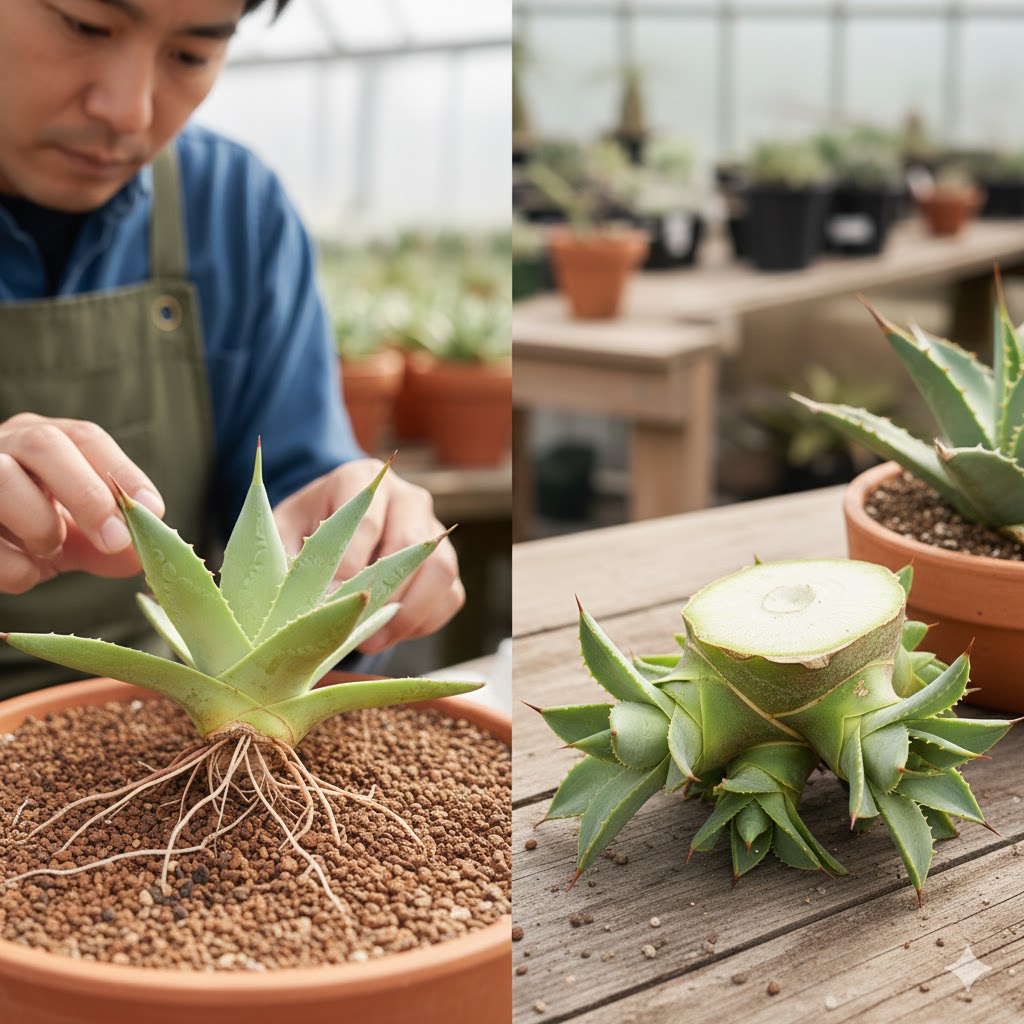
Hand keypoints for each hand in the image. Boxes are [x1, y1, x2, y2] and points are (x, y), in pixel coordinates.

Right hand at [0, 413, 164, 593]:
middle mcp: (2, 446)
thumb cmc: (29, 532)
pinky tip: (25, 575)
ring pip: (3, 478)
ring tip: (51, 548)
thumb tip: (142, 556)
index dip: (123, 472)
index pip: (84, 437)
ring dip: (40, 523)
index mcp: (42, 440)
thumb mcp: (74, 534)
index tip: (152, 511)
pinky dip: (13, 565)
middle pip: (45, 444)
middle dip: (88, 494)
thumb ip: (110, 544)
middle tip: (114, 540)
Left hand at [272, 458, 463, 652]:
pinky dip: (424, 622)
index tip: (328, 604)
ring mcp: (432, 528)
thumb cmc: (302, 527)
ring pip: (441, 570)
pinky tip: (390, 635)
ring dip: (409, 614)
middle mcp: (406, 497)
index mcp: (362, 478)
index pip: (368, 522)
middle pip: (412, 545)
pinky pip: (450, 595)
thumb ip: (292, 559)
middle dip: (382, 594)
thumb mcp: (283, 531)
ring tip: (374, 642)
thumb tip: (318, 605)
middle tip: (353, 630)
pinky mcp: (445, 561)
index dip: (350, 568)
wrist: (331, 523)